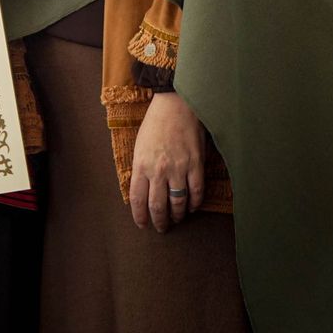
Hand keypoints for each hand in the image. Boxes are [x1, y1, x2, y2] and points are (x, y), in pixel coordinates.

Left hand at [129, 91, 204, 231]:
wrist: (176, 104)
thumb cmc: (155, 124)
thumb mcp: (140, 146)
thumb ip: (141, 168)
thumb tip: (143, 190)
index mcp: (140, 164)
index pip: (137, 199)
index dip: (140, 216)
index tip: (142, 224)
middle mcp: (158, 170)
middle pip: (157, 206)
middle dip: (158, 221)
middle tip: (161, 228)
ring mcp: (178, 168)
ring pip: (177, 203)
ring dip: (177, 215)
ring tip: (176, 219)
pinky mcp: (195, 164)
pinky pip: (196, 192)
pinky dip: (194, 203)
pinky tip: (192, 207)